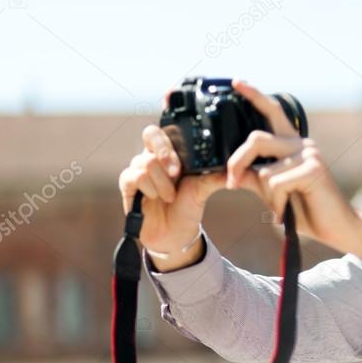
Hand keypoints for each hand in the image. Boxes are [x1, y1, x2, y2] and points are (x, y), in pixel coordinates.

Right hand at [118, 123, 225, 270]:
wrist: (175, 234)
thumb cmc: (187, 207)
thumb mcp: (203, 189)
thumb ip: (215, 176)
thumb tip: (233, 167)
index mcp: (171, 152)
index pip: (164, 128)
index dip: (169, 130)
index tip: (175, 135)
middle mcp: (152, 156)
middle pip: (150, 134)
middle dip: (166, 154)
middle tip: (176, 173)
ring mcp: (138, 168)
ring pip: (146, 161)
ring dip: (162, 183)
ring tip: (170, 196)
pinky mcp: (128, 184)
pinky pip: (133, 176)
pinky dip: (149, 188)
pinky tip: (156, 197)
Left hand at [225, 81, 361, 263]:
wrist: (337, 227)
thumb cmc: (306, 209)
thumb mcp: (273, 191)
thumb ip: (253, 177)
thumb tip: (227, 172)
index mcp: (292, 144)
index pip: (272, 112)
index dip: (254, 95)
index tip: (236, 82)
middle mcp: (301, 143)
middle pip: (256, 139)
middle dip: (237, 162)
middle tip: (231, 183)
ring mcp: (309, 155)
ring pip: (265, 171)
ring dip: (267, 196)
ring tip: (281, 208)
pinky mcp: (313, 169)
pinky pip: (276, 184)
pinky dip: (277, 204)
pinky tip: (287, 213)